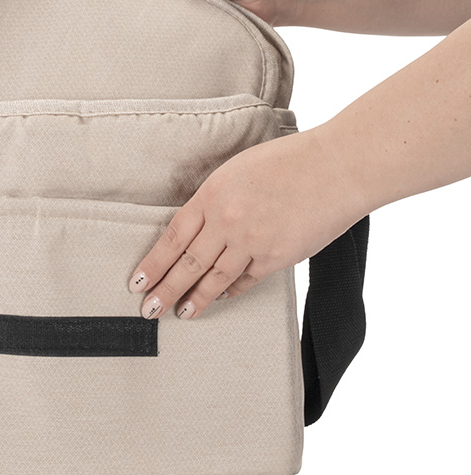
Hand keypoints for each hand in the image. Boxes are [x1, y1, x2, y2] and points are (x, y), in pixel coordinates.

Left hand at [129, 127, 367, 319]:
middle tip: (148, 309)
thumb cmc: (289, 160)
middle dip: (164, 290)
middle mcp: (227, 222)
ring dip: (194, 299)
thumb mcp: (238, 170)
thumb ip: (216, 199)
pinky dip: (230, 291)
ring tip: (179, 314)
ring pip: (214, 279)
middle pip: (187, 264)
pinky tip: (218, 298)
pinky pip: (246, 281)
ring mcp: (252, 243)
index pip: (173, 237)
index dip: (153, 263)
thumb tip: (201, 228)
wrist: (337, 167)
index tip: (138, 281)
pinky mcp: (277, 258)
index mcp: (212, 195)